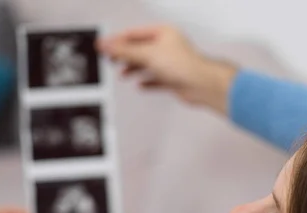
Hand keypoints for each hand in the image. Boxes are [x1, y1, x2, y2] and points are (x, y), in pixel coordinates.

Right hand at [98, 25, 237, 113]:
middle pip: (140, 49)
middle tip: (111, 59)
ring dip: (134, 69)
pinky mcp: (174, 79)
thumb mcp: (148, 54)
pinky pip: (156, 80)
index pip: (135, 34)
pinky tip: (139, 85)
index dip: (118, 41)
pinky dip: (147, 82)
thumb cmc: (184, 65)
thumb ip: (126, 51)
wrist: (202, 85)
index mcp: (163, 33)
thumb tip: (107, 46)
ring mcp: (171, 63)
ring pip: (147, 65)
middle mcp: (168, 47)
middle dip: (125, 55)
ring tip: (122, 74)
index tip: (105, 46)